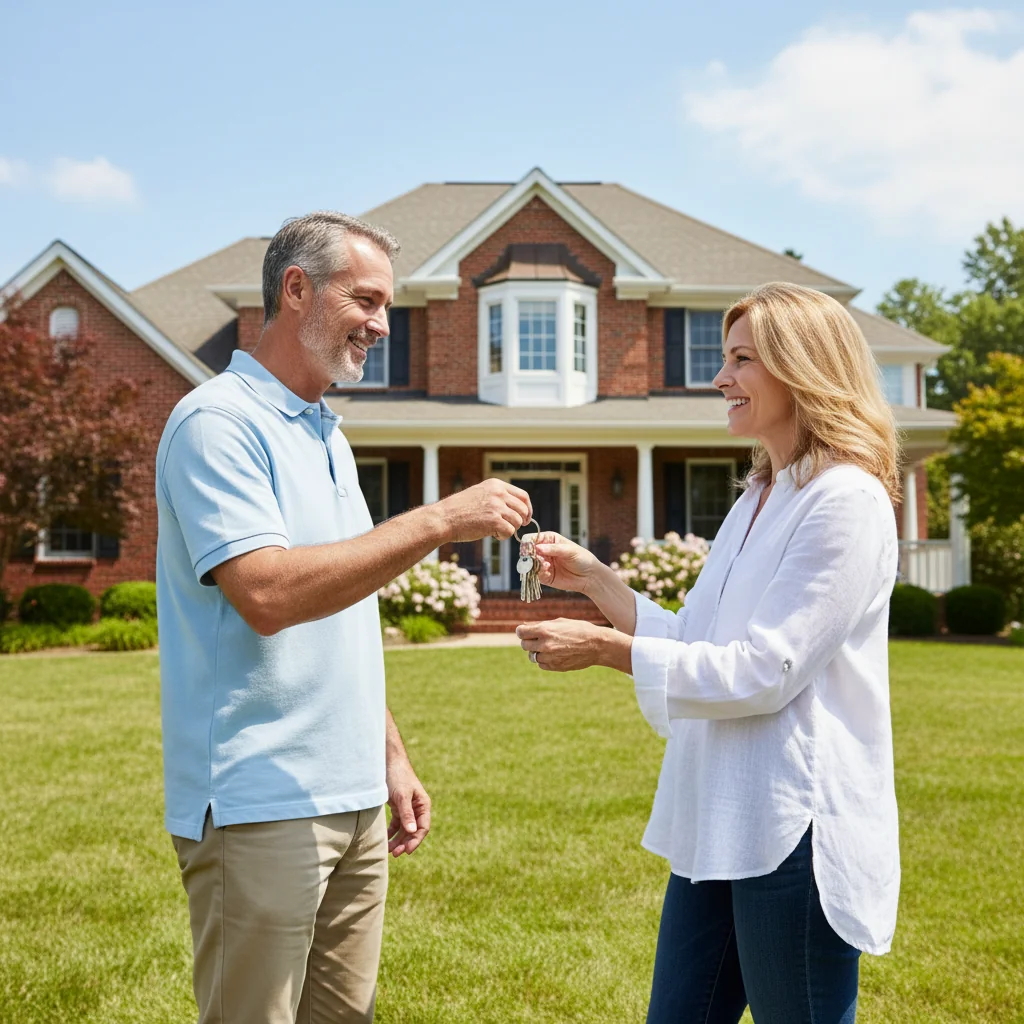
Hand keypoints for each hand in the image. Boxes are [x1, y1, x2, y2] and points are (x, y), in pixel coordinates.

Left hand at [386, 760, 430, 856]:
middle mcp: (417, 808)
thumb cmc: (397, 776)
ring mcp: (407, 808)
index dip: (415, 841)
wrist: (387, 762)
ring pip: (405, 829)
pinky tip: (386, 840)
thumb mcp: (401, 796)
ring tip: (389, 850)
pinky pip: (396, 824)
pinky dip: (392, 832)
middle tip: (395, 854)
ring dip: (398, 840)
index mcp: (423, 805)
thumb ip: (407, 814)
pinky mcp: (398, 807)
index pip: (423, 828)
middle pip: (414, 831)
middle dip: (405, 843)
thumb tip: (412, 832)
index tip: (406, 851)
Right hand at [438, 478, 532, 542]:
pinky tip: (491, 534)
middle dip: (520, 521)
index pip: (523, 496)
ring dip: (509, 529)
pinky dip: (503, 536)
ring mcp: (497, 507)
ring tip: (494, 530)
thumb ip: (497, 496)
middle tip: (510, 527)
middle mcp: (498, 494)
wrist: (444, 518)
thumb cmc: (459, 509)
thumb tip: (515, 508)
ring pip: (517, 522)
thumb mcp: (479, 493)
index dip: (527, 508)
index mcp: (496, 485)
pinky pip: (510, 532)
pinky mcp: (494, 521)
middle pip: (523, 510)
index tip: (526, 517)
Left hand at [516, 617, 632, 673]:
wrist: (597, 645)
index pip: (520, 632)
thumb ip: (541, 625)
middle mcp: (545, 644)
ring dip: (537, 651)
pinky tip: (555, 654)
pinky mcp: (555, 667)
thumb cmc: (579, 629)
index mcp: (545, 630)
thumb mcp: (560, 622)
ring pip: (532, 656)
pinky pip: (541, 664)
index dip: (523, 631)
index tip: (526, 631)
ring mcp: (549, 657)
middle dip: (529, 641)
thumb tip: (525, 626)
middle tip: (538, 638)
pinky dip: (544, 660)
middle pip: (524, 645)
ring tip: (550, 646)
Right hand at [531, 532, 600, 593]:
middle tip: (538, 559)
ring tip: (546, 566)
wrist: (589, 577)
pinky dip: (539, 573)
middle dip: (530, 555)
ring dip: (534, 565)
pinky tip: (548, 572)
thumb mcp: (569, 550)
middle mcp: (543, 551)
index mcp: (549, 539)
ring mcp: (543, 563)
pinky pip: (535, 575)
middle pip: (528, 551)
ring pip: (529, 564)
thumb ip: (554, 549)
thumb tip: (537, 547)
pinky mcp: (544, 576)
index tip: (530, 548)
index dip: (528, 543)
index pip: (532, 538)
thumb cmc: (582, 558)